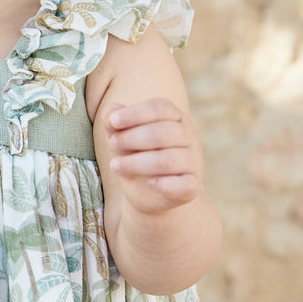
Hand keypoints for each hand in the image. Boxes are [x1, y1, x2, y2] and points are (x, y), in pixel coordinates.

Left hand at [106, 98, 202, 214]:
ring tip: (115, 166)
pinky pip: (184, 185)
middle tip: (112, 144)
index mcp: (174, 118)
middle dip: (132, 138)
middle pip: (162, 132)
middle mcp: (188, 137)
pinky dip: (166, 184)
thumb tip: (110, 113)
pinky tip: (151, 183)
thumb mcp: (122, 138)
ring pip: (167, 160)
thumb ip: (115, 123)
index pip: (159, 108)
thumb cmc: (136, 155)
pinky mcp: (191, 186)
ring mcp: (192, 162)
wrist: (151, 193)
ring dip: (137, 163)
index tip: (113, 121)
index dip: (135, 113)